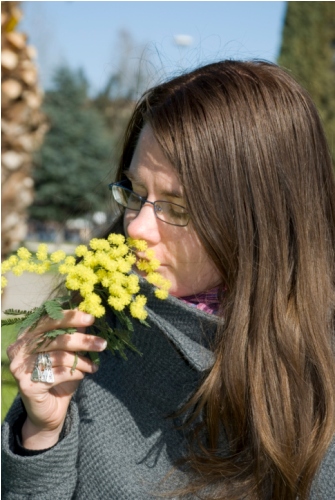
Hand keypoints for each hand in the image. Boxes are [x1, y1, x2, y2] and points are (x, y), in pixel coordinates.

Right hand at [7, 309, 105, 449]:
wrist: (49, 411)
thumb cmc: (59, 377)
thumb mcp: (68, 352)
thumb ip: (74, 334)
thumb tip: (88, 314)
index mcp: (26, 335)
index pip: (48, 319)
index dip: (69, 317)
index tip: (91, 318)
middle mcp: (19, 349)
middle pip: (54, 338)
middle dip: (81, 340)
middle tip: (102, 343)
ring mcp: (20, 367)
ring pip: (58, 356)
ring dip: (81, 361)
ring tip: (93, 366)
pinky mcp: (27, 384)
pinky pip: (58, 374)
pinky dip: (75, 373)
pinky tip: (82, 375)